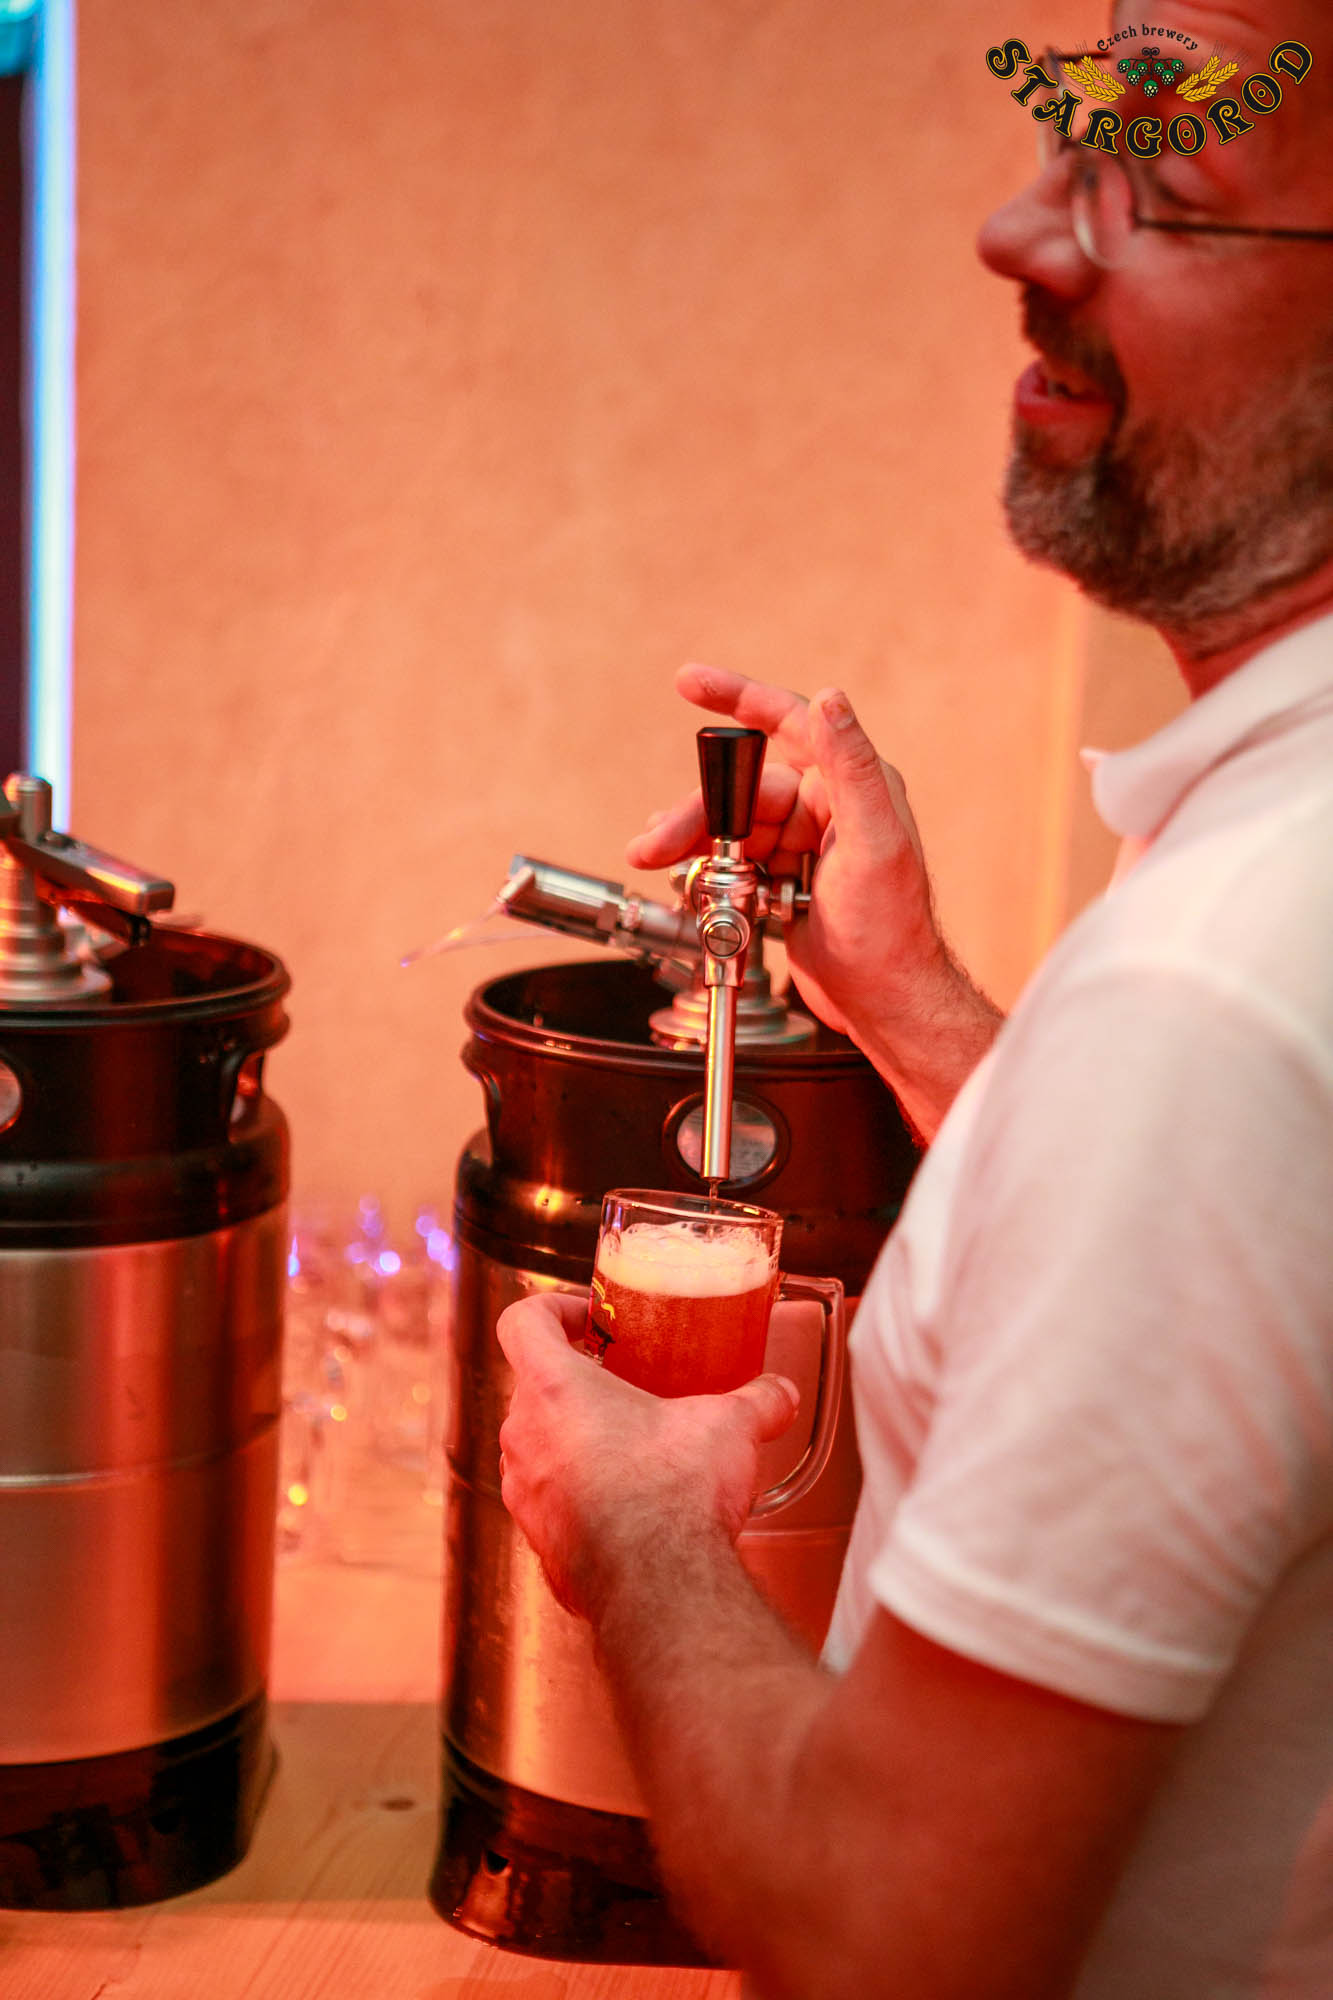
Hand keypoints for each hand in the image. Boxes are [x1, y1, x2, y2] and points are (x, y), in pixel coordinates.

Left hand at [497, 1292, 799, 1622]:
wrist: (660, 1587)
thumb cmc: (672, 1497)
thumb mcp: (729, 1426)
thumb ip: (757, 1401)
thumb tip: (777, 1395)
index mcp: (555, 1389)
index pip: (522, 1323)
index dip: (550, 1310)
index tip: (585, 1321)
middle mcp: (526, 1439)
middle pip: (531, 1389)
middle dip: (578, 1387)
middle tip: (624, 1390)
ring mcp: (526, 1496)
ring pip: (538, 1450)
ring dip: (577, 1445)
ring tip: (632, 1451)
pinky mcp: (540, 1543)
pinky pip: (552, 1507)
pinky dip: (583, 1499)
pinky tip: (631, 1507)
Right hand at [628, 665, 1001, 1136]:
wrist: (882, 1000)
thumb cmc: (888, 933)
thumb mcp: (873, 843)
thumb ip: (853, 767)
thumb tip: (830, 700)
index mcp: (853, 786)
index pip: (791, 722)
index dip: (738, 697)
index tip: (691, 683)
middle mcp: (828, 807)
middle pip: (743, 787)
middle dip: (696, 810)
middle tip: (658, 839)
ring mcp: (804, 843)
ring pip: (731, 824)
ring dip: (692, 842)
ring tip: (659, 862)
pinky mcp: (783, 878)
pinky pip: (731, 858)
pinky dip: (705, 869)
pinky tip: (689, 884)